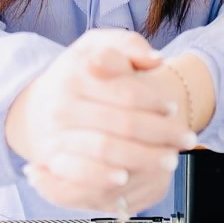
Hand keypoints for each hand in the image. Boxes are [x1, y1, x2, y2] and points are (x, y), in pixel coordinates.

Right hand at [4, 28, 196, 214]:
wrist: (38, 107)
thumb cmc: (78, 75)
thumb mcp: (97, 46)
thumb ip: (128, 44)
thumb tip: (155, 60)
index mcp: (77, 72)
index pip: (127, 92)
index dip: (156, 102)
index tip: (173, 109)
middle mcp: (64, 104)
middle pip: (124, 123)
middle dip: (161, 134)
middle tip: (186, 139)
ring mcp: (57, 133)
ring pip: (107, 149)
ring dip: (144, 158)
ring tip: (169, 160)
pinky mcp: (52, 159)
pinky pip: (80, 172)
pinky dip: (104, 176)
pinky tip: (125, 178)